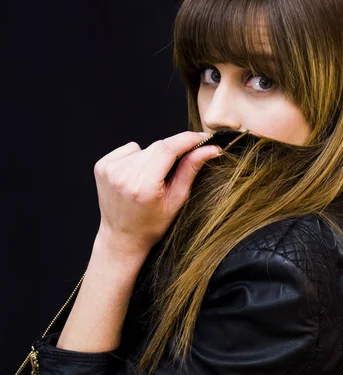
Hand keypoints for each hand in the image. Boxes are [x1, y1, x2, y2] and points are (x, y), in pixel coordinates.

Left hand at [93, 131, 221, 255]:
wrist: (122, 237)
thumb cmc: (151, 224)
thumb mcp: (176, 199)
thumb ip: (190, 169)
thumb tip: (210, 148)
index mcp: (143, 185)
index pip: (169, 148)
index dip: (189, 139)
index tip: (204, 137)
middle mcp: (123, 175)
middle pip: (158, 146)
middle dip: (174, 150)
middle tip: (180, 164)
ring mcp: (110, 169)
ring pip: (144, 147)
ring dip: (153, 157)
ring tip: (151, 179)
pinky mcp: (102, 165)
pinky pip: (128, 150)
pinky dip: (136, 158)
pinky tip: (136, 177)